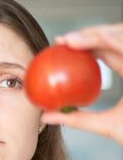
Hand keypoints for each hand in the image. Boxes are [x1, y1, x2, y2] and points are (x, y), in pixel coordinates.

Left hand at [40, 24, 122, 145]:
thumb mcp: (104, 125)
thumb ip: (77, 119)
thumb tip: (44, 117)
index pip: (108, 53)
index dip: (86, 46)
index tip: (62, 46)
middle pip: (113, 40)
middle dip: (88, 35)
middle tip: (62, 41)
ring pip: (120, 38)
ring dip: (95, 36)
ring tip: (71, 41)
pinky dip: (114, 41)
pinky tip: (97, 38)